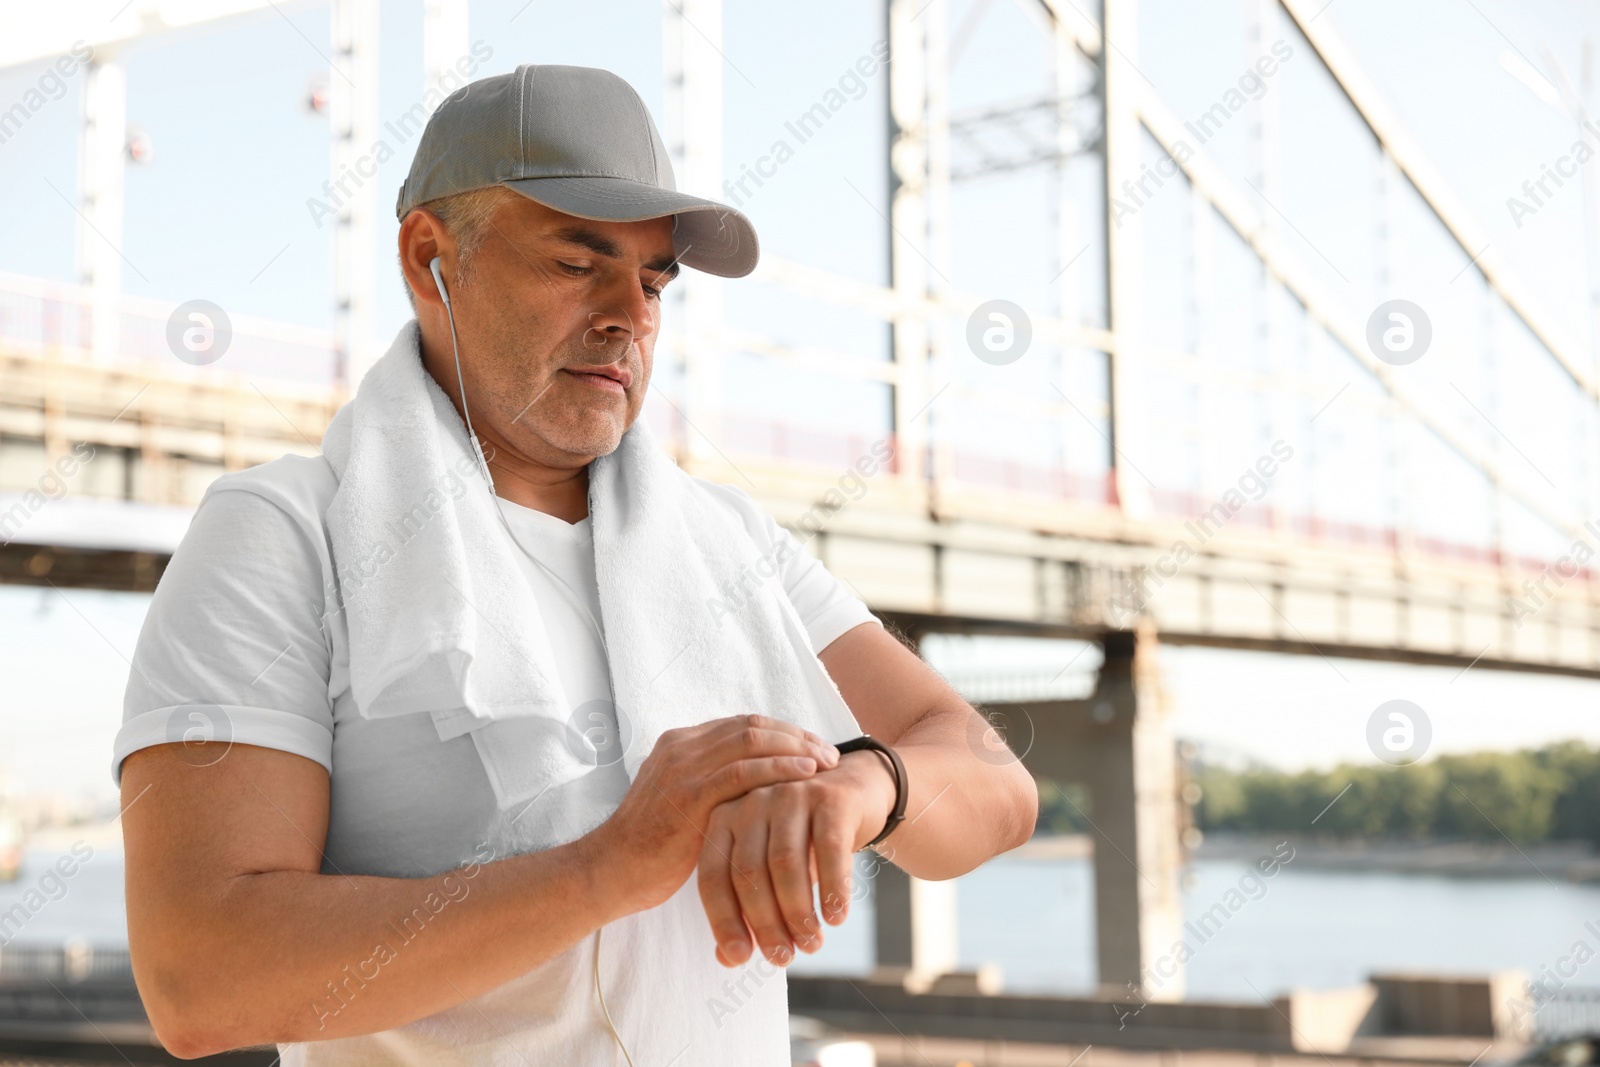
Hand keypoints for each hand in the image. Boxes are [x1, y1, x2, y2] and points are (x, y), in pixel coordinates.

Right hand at [582, 715, 839, 916]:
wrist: (612, 871)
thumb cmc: (652, 846)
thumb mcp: (683, 802)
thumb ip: (712, 784)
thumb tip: (756, 785)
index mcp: (680, 743)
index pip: (743, 724)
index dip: (783, 732)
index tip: (814, 747)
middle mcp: (681, 746)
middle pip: (752, 726)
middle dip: (797, 735)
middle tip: (830, 752)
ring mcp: (683, 768)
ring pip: (751, 740)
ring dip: (796, 748)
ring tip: (827, 762)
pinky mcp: (689, 795)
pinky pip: (743, 772)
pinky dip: (779, 768)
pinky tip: (806, 775)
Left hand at [696, 749, 897, 967]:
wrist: (856, 793)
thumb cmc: (804, 841)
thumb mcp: (771, 873)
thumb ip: (745, 909)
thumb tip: (728, 958)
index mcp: (725, 818)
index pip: (712, 875)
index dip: (723, 921)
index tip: (740, 958)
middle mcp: (752, 801)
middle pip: (749, 872)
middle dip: (765, 923)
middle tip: (783, 958)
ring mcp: (791, 794)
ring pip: (785, 863)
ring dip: (798, 913)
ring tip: (811, 944)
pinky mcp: (831, 797)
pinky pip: (829, 850)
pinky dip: (833, 889)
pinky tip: (836, 918)